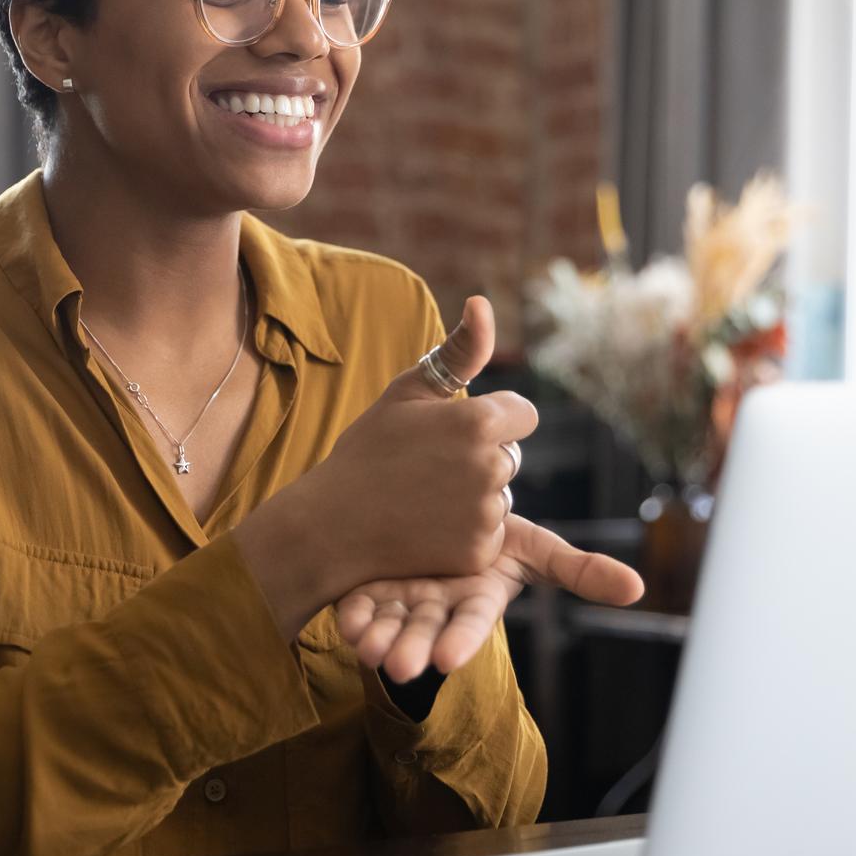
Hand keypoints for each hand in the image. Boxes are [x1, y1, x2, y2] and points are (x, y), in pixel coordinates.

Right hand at [288, 295, 535, 584]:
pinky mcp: (479, 552)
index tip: (455, 430)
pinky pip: (490, 533)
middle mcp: (491, 467)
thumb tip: (483, 303)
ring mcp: (486, 513)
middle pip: (512, 455)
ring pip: (501, 495)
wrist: (331, 524)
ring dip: (475, 495)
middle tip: (428, 466)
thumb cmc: (368, 449)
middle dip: (482, 457)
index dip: (494, 419)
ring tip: (424, 496)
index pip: (524, 414)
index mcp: (479, 421)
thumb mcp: (409, 391)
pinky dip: (466, 532)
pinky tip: (427, 525)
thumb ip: (459, 350)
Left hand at [335, 515, 645, 681]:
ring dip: (380, 640)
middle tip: (399, 666)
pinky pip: (359, 606)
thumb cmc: (492, 533)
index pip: (473, 623)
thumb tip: (638, 588)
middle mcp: (440, 604)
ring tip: (368, 649)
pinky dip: (354, 615)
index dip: (461, 640)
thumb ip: (580, 570)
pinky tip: (347, 621)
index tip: (447, 662)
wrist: (438, 506)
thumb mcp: (534, 547)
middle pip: (427, 632)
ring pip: (391, 626)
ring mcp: (404, 599)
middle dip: (413, 650)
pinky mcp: (371, 588)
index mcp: (478, 595)